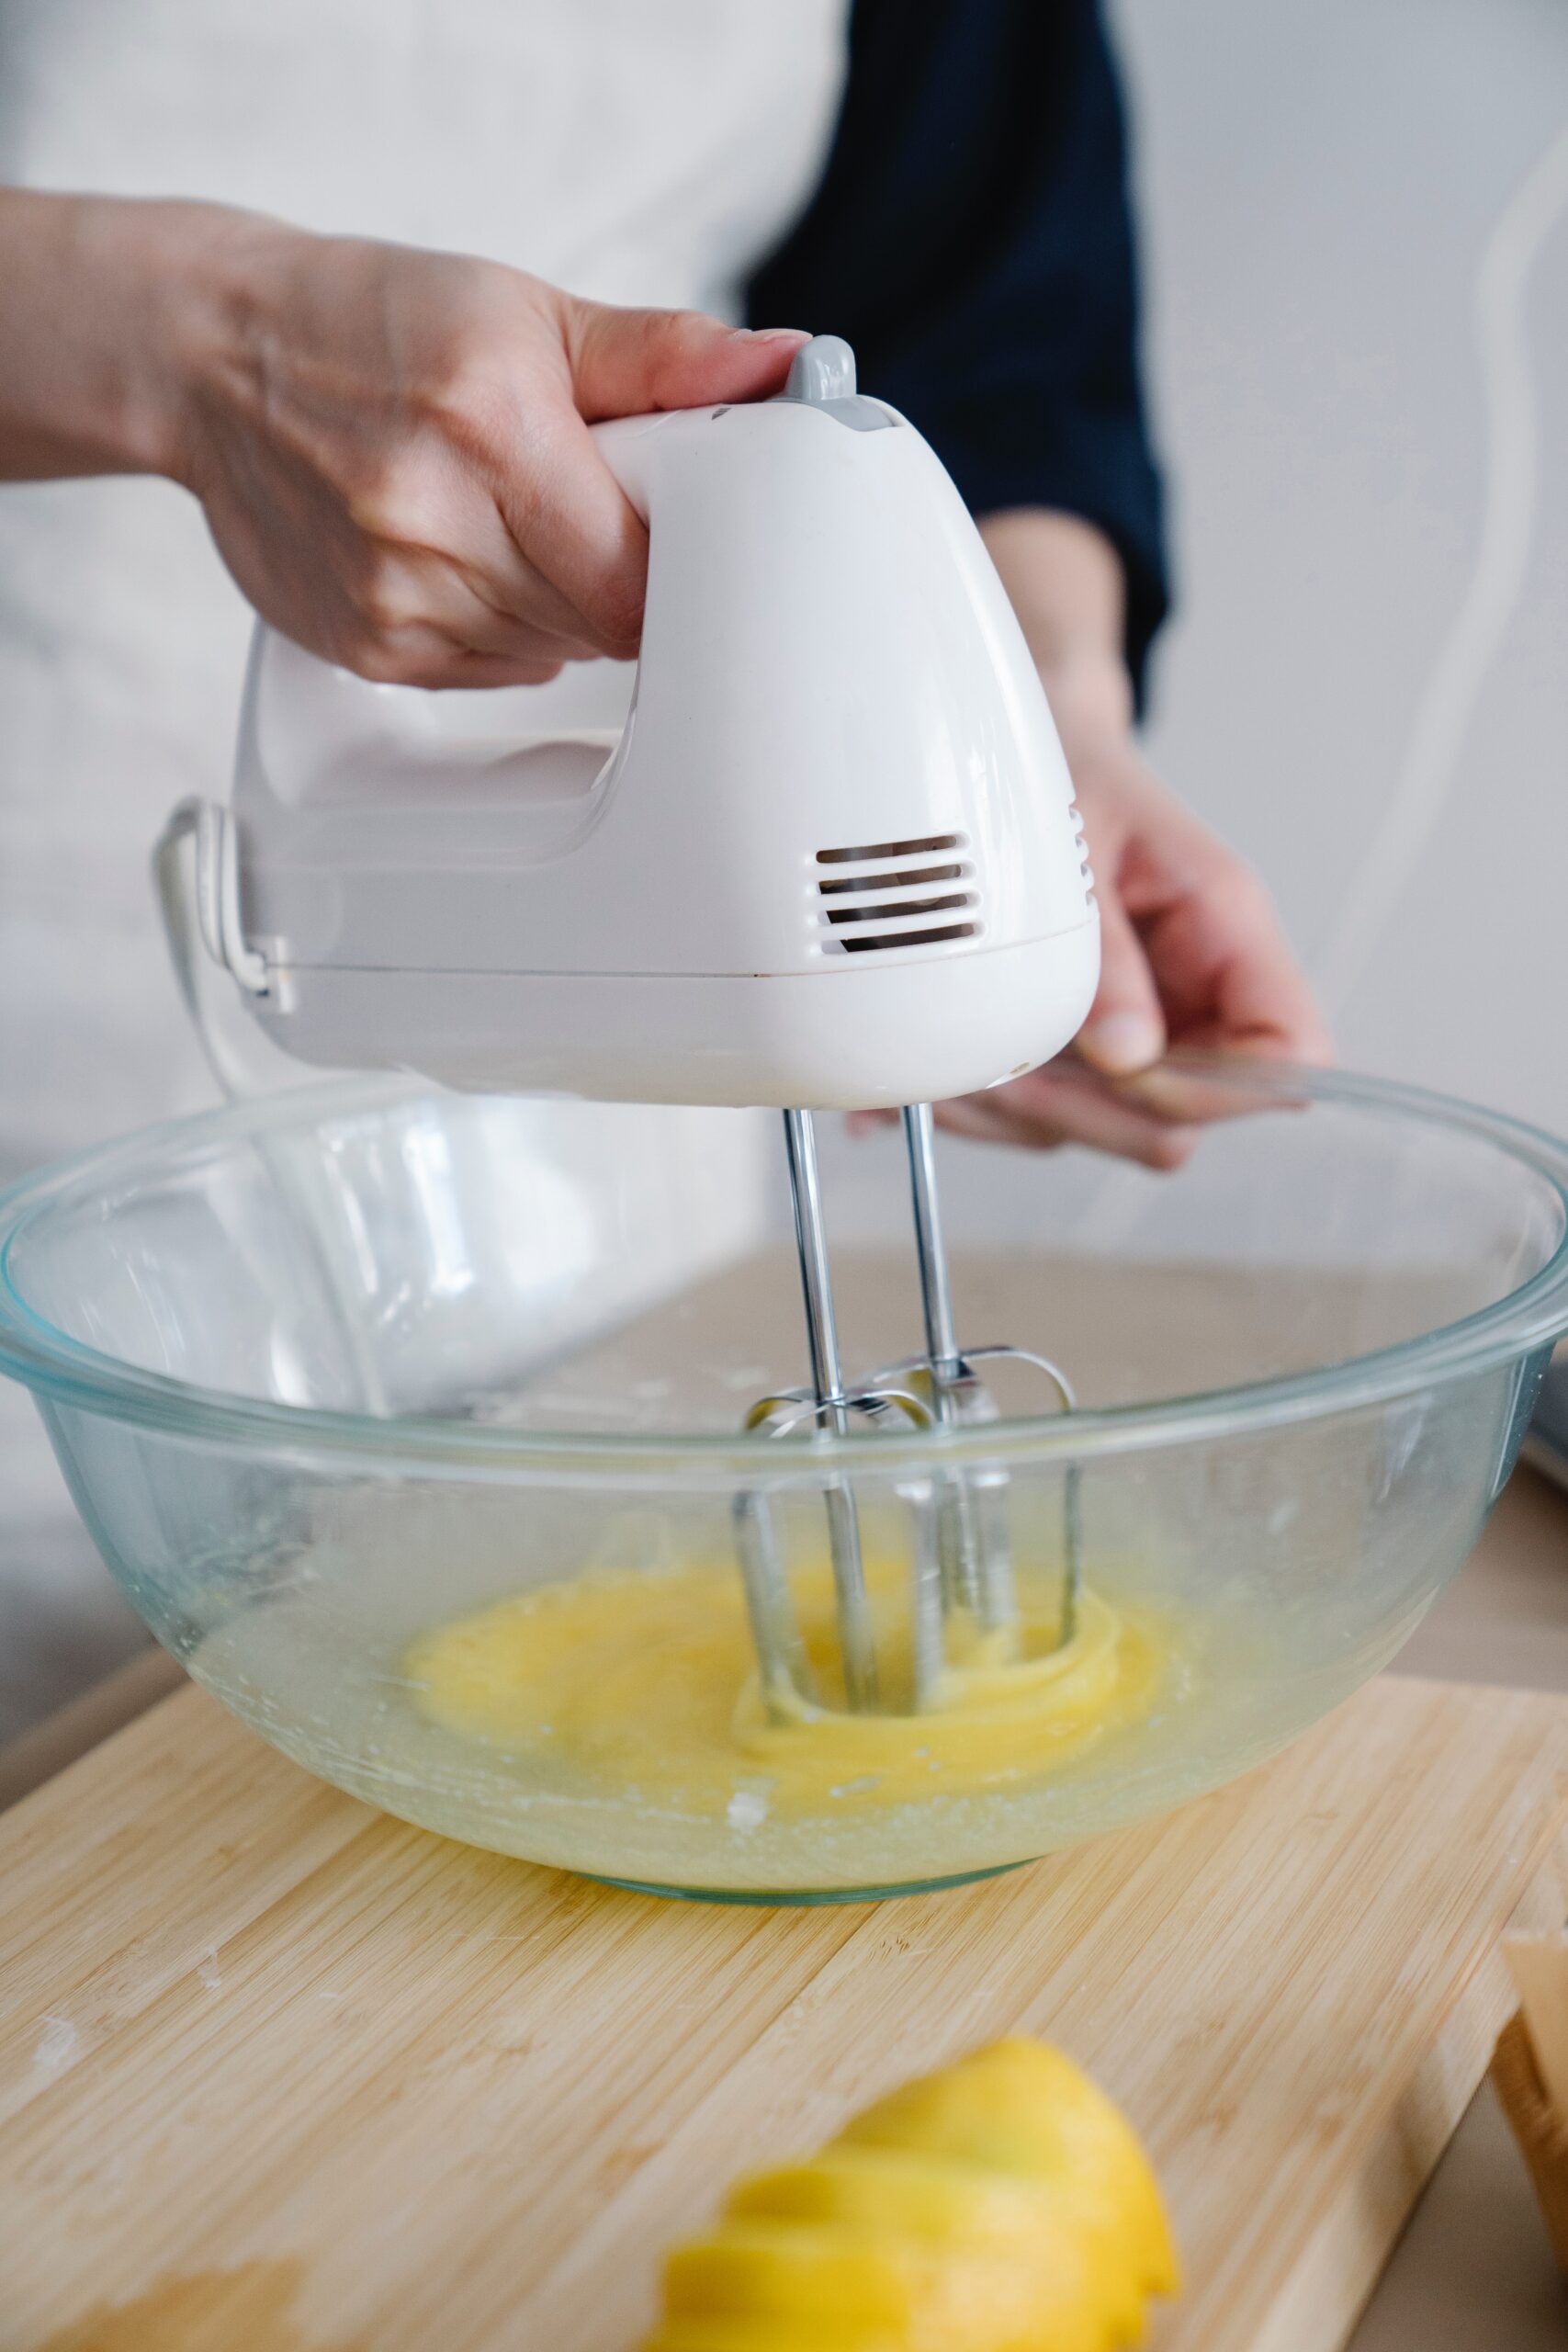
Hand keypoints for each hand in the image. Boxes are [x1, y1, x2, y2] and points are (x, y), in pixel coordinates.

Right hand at [169, 215, 805, 683]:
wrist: (215, 360)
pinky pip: (491, 674)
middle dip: (620, 576)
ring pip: (551, 655)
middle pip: (601, 622)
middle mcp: (434, 519)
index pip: (638, 572)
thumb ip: (664, 355)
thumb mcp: (527, 310)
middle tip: (587, 510)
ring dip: (562, 607)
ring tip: (512, 522)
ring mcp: (395, 597)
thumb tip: (781, 370)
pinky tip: (468, 559)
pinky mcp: (367, 650)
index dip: (676, 566)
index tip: (674, 534)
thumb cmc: (372, 324)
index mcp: (492, 424)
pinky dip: (504, 631)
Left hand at [899, 513, 1331, 1167]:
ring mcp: (1139, 1029)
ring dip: (1026, 1112)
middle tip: (1011, 1074)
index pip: (1292, 1054)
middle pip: (1190, 1116)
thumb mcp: (1075, 845)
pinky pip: (1051, 1116)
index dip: (1222, 1091)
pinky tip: (946, 1069)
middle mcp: (1193, 994)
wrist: (1028, 750)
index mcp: (1227, 928)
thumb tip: (1126, 1055)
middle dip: (1096, 1112)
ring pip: (1110, 1128)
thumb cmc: (1065, 773)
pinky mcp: (1083, 1049)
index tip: (1129, 1073)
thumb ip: (1105, 956)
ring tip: (957, 1067)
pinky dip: (991, 1107)